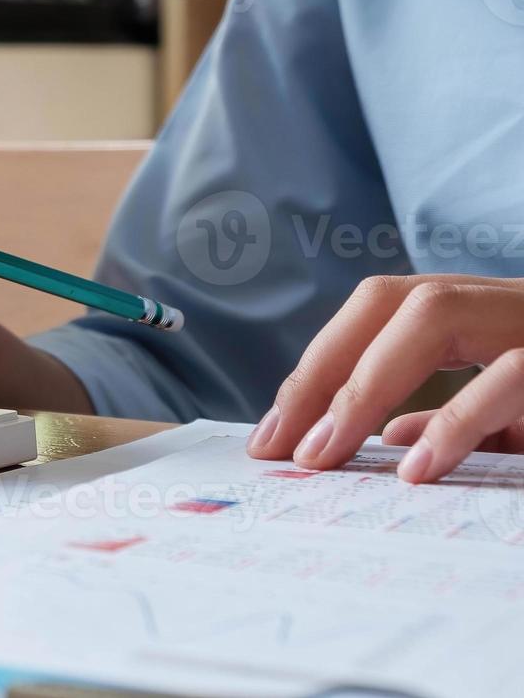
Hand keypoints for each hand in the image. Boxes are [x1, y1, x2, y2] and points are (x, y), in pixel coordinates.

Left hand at [248, 274, 523, 482]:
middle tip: (280, 447)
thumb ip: (459, 418)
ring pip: (436, 315)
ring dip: (366, 387)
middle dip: (323, 372)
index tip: (273, 436)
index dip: (319, 368)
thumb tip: (391, 437)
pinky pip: (513, 374)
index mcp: (488, 314)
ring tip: (323, 455)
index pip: (381, 312)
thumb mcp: (517, 415)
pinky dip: (455, 421)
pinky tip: (416, 469)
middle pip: (392, 302)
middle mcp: (511, 302)